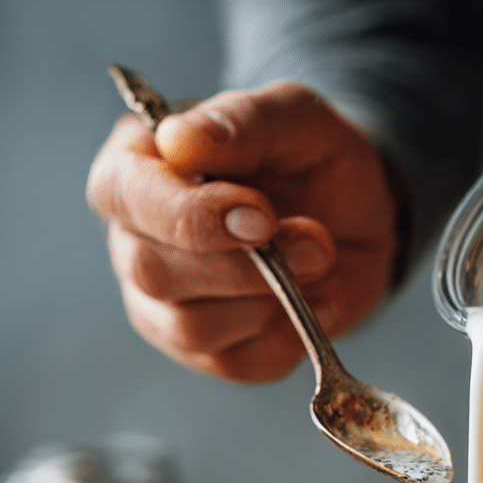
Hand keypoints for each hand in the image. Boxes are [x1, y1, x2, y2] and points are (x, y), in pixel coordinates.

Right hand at [87, 82, 397, 382]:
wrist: (358, 220)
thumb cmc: (311, 161)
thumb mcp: (295, 118)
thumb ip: (242, 121)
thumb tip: (180, 141)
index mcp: (138, 166)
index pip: (123, 197)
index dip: (189, 216)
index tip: (260, 216)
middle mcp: (137, 240)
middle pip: (153, 272)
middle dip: (245, 267)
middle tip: (316, 244)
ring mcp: (166, 305)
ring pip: (193, 329)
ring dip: (273, 301)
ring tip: (322, 264)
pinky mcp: (209, 353)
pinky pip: (237, 364)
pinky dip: (290, 337)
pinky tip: (320, 301)